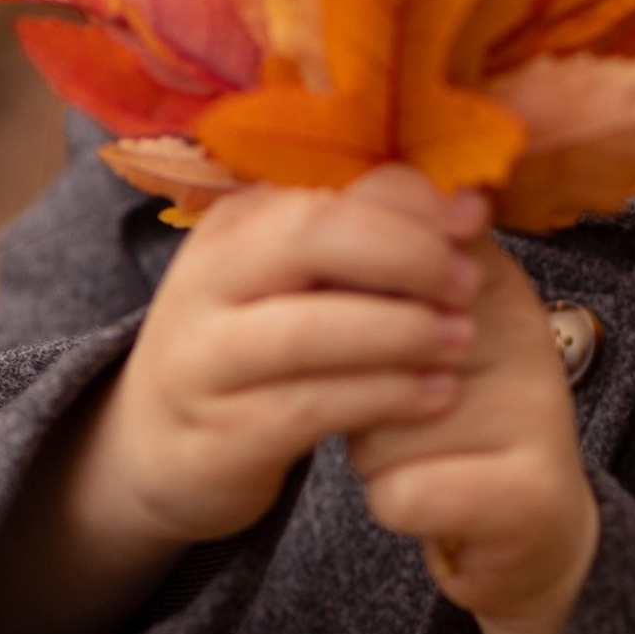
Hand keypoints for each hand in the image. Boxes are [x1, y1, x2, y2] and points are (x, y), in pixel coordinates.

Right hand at [0, 165, 483, 633]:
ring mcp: (203, 359)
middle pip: (310, 238)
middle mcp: (206, 279)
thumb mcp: (292, 281)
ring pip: (308, 330)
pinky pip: (309, 408)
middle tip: (469, 283)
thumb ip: (362, 238)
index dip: (408, 198)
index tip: (474, 217)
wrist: (159, 447)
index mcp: (233, 224)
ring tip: (462, 340)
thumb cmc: (257, 345)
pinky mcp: (219, 434)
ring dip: (402, 331)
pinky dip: (383, 397)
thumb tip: (467, 203)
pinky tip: (435, 395)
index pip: (325, 186)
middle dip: (406, 254)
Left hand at [345, 224, 600, 633]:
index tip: (332, 320)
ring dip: (372, 449)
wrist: (528, 516)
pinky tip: (434, 495)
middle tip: (378, 396)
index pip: (390, 234)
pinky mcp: (528, 490)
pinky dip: (396, 503)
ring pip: (373, 428)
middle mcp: (520, 325)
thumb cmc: (448, 407)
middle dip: (348, 381)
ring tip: (420, 448)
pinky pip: (399, 494)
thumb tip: (294, 207)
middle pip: (365, 342)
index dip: (337, 289)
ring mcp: (534, 408)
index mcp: (484, 269)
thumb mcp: (412, 323)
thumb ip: (363, 267)